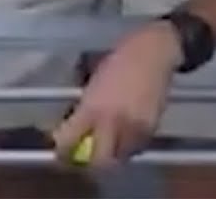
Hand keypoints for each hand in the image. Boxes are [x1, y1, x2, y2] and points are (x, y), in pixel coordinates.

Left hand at [51, 21, 180, 166]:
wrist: (154, 52)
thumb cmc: (119, 60)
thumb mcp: (94, 84)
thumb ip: (85, 109)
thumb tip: (74, 130)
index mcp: (92, 107)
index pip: (70, 141)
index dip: (63, 151)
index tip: (61, 152)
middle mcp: (112, 122)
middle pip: (99, 160)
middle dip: (91, 163)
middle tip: (86, 157)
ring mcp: (134, 127)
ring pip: (120, 157)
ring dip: (112, 155)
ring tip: (109, 144)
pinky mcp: (152, 127)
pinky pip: (136, 147)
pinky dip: (129, 146)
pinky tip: (125, 135)